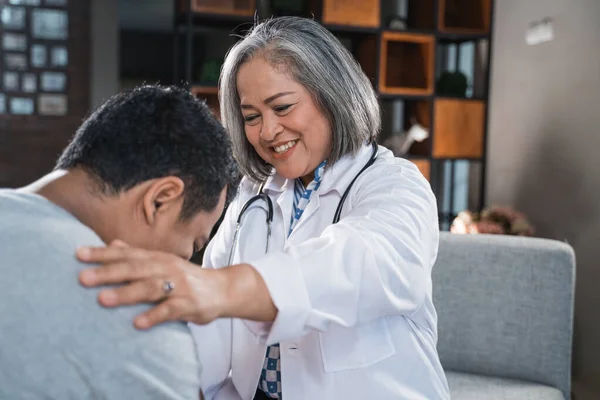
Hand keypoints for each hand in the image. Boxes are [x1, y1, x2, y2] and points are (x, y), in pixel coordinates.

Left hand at [77, 240, 227, 328]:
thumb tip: (113, 243)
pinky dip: (154, 316)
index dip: (103, 253)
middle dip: (108, 272)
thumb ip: (139, 255)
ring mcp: (179, 286)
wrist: (224, 289)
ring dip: (126, 293)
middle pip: (135, 268)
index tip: (78, 254)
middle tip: (82, 277)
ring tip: (103, 300)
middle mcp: (167, 268)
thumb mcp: (165, 262)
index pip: (128, 253)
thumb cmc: (188, 277)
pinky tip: (137, 323)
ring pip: (150, 288)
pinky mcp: (189, 305)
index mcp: (159, 258)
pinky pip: (170, 311)